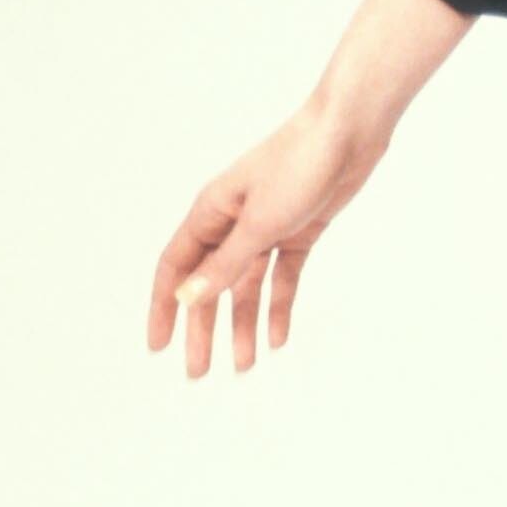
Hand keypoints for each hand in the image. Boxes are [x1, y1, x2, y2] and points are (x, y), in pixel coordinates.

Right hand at [147, 96, 391, 378]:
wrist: (348, 133)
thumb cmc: (299, 165)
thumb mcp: (259, 223)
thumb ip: (224, 264)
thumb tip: (186, 299)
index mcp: (211, 212)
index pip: (175, 267)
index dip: (164, 308)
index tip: (158, 347)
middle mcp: (233, 222)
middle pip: (210, 284)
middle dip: (204, 329)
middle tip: (200, 373)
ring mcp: (266, 227)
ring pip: (246, 286)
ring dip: (243, 324)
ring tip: (244, 366)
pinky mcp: (298, 231)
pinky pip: (281, 276)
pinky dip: (279, 305)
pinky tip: (279, 337)